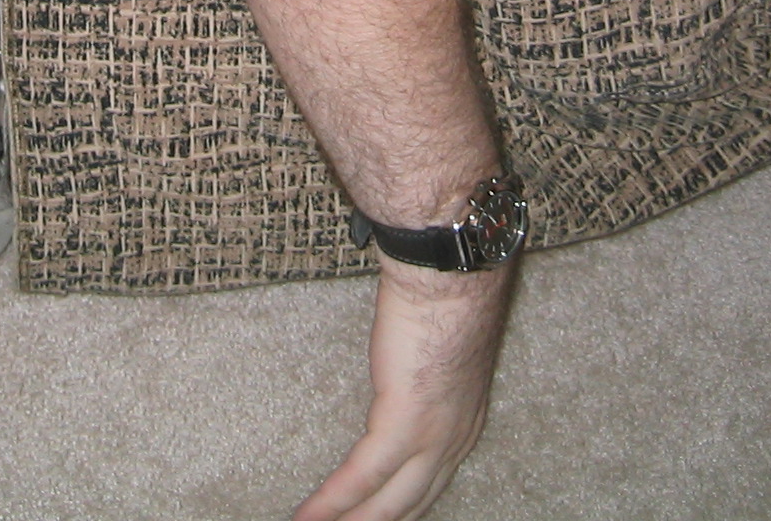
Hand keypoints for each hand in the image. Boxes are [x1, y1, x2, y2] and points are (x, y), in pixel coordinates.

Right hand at [294, 261, 514, 520]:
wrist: (450, 274)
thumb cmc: (443, 297)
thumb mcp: (435, 351)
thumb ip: (418, 376)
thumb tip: (398, 377)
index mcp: (463, 424)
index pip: (430, 486)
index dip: (400, 510)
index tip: (373, 520)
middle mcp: (455, 441)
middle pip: (411, 505)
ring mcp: (431, 437)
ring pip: (388, 503)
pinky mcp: (403, 423)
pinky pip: (361, 475)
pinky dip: (331, 501)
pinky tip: (306, 518)